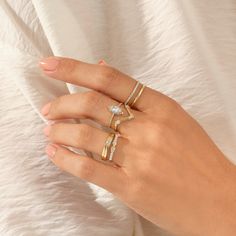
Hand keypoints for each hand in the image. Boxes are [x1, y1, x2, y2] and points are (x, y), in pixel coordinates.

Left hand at [39, 56, 235, 235]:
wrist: (221, 200)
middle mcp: (149, 129)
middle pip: (91, 104)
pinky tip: (55, 153)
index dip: (75, 68)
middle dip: (61, 104)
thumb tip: (104, 68)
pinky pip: (89, 168)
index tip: (52, 66)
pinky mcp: (132, 187)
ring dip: (60, 131)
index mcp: (161, 107)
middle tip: (49, 109)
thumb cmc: (198, 158)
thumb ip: (138, 96)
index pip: (110, 79)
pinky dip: (65, 159)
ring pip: (86, 136)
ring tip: (50, 131)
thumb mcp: (174, 118)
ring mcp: (140, 158)